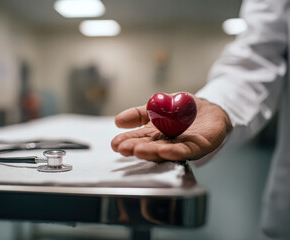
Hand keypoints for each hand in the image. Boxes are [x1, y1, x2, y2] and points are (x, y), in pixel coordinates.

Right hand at [111, 97, 231, 160]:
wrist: (210, 107)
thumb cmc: (183, 109)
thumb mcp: (158, 105)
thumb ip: (140, 113)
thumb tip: (117, 121)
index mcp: (155, 135)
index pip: (139, 139)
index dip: (127, 141)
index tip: (115, 144)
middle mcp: (167, 143)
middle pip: (150, 147)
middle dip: (136, 148)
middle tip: (124, 149)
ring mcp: (182, 146)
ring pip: (165, 151)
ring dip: (152, 152)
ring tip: (139, 150)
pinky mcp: (199, 147)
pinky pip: (187, 150)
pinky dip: (175, 152)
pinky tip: (164, 151)